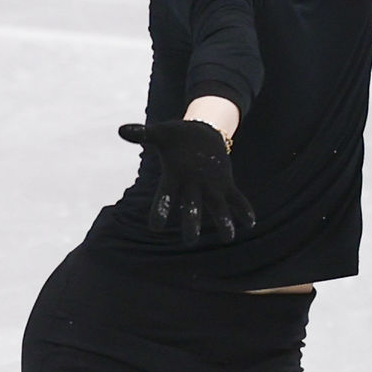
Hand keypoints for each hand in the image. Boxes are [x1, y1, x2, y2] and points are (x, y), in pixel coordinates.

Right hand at [118, 118, 255, 244]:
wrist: (199, 135)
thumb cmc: (176, 137)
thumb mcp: (161, 133)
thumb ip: (144, 134)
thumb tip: (121, 130)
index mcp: (174, 177)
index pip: (165, 197)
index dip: (161, 210)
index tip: (155, 226)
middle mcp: (192, 187)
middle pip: (191, 207)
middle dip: (191, 222)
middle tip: (190, 240)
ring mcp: (210, 187)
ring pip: (216, 207)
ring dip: (223, 221)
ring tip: (229, 237)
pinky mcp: (226, 184)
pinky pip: (236, 199)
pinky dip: (243, 209)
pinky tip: (250, 222)